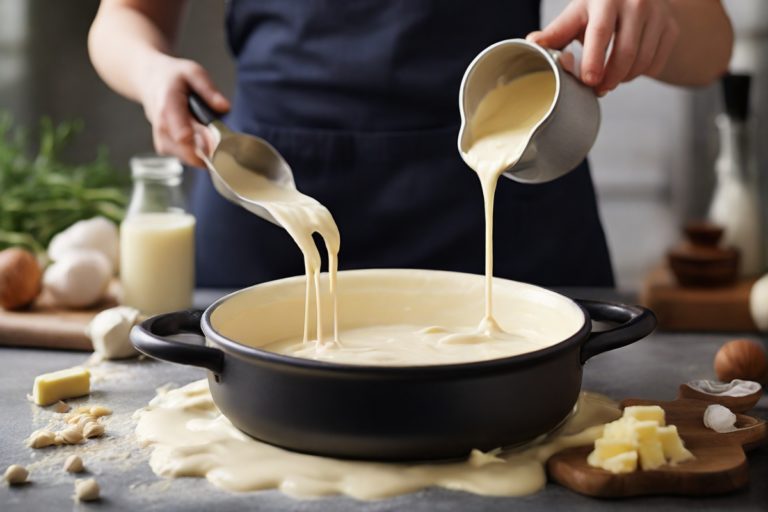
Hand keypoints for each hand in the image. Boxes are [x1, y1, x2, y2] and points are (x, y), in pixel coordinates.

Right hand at [138, 54, 229, 165]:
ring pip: (190, 158)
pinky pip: (188, 158)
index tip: (220, 144)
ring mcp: (162, 140)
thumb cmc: (174, 77)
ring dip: (207, 152)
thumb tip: (224, 107)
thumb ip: (208, 89)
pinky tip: (205, 140)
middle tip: (227, 143)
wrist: (149, 81)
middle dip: (212, 150)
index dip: (204, 143)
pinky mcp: (165, 148)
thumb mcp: (192, 72)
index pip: (182, 135)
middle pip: (190, 152)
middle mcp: (162, 128)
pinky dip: (201, 153)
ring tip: (214, 136)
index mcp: (168, 107)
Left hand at [527, 0, 679, 94]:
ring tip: (609, 80)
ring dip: (623, 79)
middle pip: (625, 53)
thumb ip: (555, 33)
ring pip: (641, 61)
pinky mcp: (671, 27)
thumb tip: (531, 43)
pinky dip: (639, 74)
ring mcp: (658, 14)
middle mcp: (635, 2)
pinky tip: (627, 69)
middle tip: (597, 89)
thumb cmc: (598, 10)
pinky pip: (655, 63)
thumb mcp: (576, 16)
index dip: (595, 60)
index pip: (601, 33)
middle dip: (609, 78)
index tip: (589, 81)